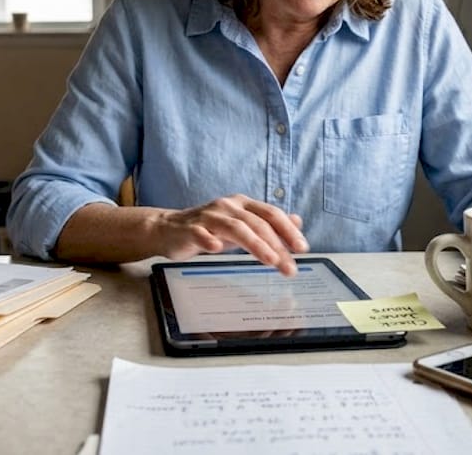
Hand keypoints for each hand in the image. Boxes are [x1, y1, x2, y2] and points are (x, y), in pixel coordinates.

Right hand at [153, 194, 309, 275]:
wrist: (169, 229)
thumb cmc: (209, 228)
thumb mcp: (242, 224)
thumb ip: (267, 223)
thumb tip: (297, 220)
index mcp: (242, 204)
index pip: (271, 214)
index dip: (288, 230)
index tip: (302, 249)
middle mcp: (228, 206)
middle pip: (257, 223)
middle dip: (276, 245)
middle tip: (289, 267)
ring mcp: (208, 216)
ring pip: (235, 228)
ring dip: (255, 244)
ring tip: (270, 261)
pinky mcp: (190, 229)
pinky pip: (201, 233)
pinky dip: (210, 240)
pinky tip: (218, 249)